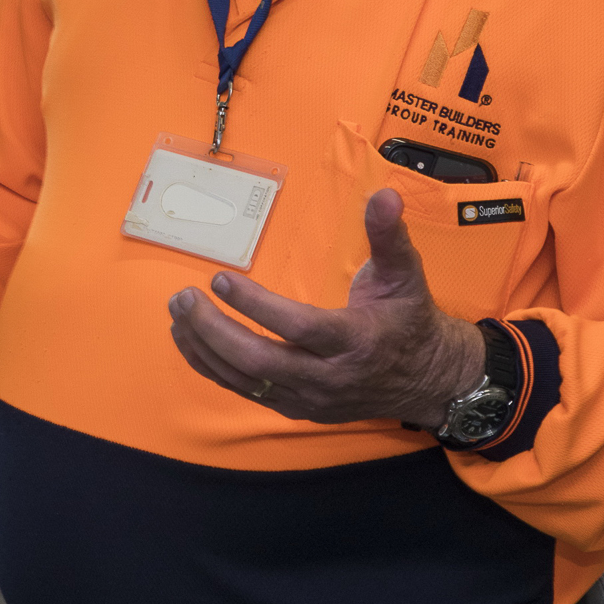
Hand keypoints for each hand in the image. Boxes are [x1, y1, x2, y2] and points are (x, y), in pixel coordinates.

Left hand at [166, 188, 485, 427]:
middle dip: (214, 331)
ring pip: (245, 380)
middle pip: (261, 361)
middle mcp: (329, 377)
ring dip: (204, 347)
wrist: (426, 380)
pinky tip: (188, 339)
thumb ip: (389, 235)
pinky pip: (244, 390)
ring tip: (178, 312)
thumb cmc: (409, 319)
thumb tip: (385, 194)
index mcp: (355, 340)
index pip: (299, 328)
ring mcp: (309, 398)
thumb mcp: (406, 273)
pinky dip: (211, 365)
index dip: (257, 306)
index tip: (221, 278)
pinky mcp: (296, 408)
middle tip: (184, 298)